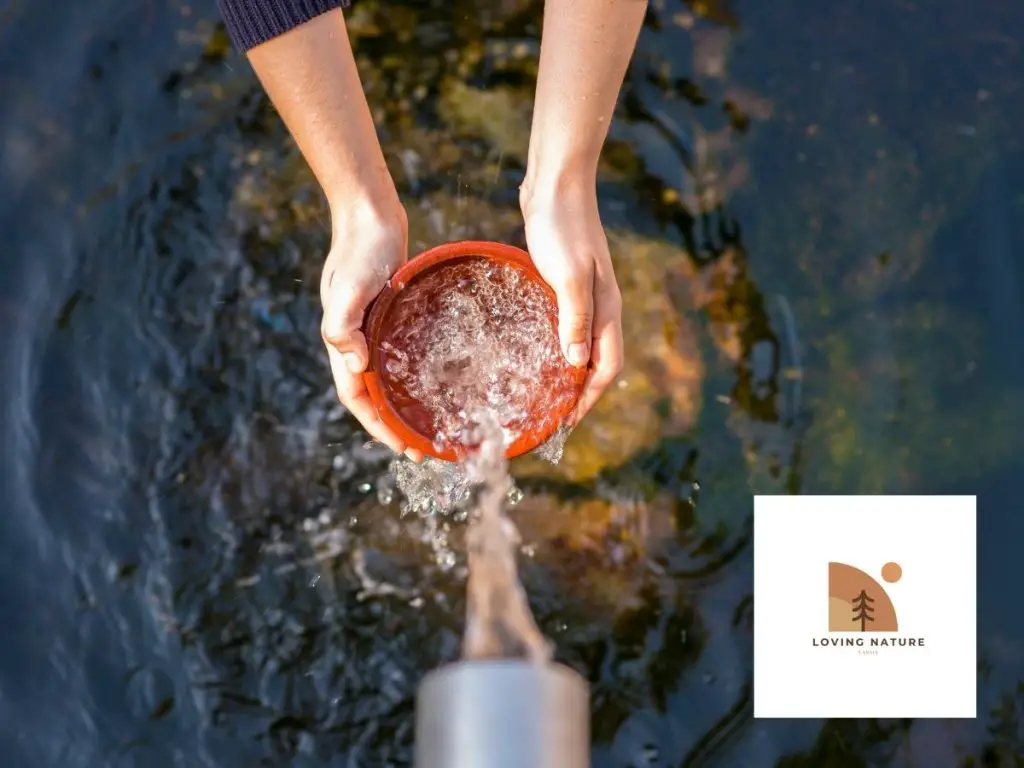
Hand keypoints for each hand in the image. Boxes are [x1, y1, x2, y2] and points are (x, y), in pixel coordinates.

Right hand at [320, 202, 424, 461]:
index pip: (357, 398)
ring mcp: (373, 330)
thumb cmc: (359, 250)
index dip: (378, 426)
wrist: (369, 215)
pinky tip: (435, 381)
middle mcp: (357, 342)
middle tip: (424, 449)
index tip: (402, 447)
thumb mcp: (349, 287)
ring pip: (387, 378)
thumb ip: (343, 325)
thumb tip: (355, 365)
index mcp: (343, 342)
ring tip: (429, 425)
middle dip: (394, 426)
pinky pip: (400, 355)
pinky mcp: (389, 317)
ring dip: (403, 405)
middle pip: (373, 396)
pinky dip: (412, 375)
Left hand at [522, 186, 623, 421]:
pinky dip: (555, 346)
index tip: (566, 422)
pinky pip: (565, 326)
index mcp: (606, 309)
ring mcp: (584, 295)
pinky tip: (532, 351)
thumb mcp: (568, 276)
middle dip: (579, 393)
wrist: (556, 184)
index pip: (607, 367)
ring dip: (567, 372)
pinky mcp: (565, 283)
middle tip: (551, 417)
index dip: (589, 398)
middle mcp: (600, 307)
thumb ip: (574, 319)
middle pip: (597, 362)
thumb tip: (575, 365)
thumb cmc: (562, 227)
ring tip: (542, 394)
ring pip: (581, 345)